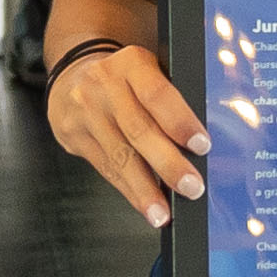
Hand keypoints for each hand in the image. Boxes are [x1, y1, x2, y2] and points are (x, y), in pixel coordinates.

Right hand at [45, 40, 210, 230]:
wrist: (73, 76)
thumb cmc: (126, 79)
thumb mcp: (148, 71)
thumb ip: (172, 96)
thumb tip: (204, 142)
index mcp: (132, 63)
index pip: (158, 94)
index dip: (181, 122)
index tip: (202, 146)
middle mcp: (105, 85)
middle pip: (139, 130)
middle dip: (168, 164)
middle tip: (192, 187)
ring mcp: (86, 111)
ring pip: (119, 155)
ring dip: (145, 189)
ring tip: (164, 212)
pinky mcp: (74, 135)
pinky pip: (105, 168)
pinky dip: (128, 190)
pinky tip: (145, 204)